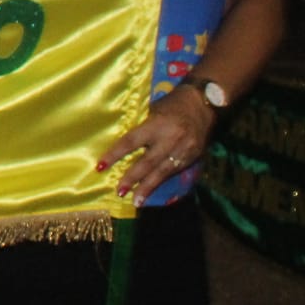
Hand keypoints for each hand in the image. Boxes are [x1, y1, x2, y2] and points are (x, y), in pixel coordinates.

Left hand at [99, 87, 217, 206]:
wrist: (204, 103)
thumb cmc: (172, 104)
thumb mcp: (153, 111)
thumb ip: (142, 129)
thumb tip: (125, 147)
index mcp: (157, 124)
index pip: (130, 142)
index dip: (114, 155)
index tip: (100, 166)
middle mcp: (170, 139)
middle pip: (147, 162)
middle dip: (132, 178)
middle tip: (119, 191)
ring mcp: (183, 149)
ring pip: (162, 172)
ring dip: (148, 187)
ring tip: (136, 201)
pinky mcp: (192, 156)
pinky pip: (174, 171)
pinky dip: (162, 181)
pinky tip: (152, 191)